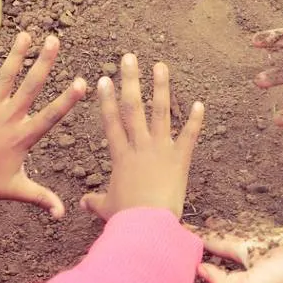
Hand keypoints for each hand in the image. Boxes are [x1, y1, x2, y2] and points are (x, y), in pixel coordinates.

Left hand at [0, 32, 86, 217]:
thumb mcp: (15, 191)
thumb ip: (40, 199)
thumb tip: (62, 214)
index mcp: (23, 136)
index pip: (51, 115)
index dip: (67, 99)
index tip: (83, 82)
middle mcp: (9, 117)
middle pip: (30, 86)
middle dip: (44, 62)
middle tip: (55, 41)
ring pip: (5, 78)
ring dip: (16, 55)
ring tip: (26, 35)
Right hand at [80, 54, 204, 219]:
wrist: (148, 224)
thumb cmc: (126, 217)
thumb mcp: (107, 208)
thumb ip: (95, 201)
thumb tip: (82, 204)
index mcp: (120, 156)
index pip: (110, 121)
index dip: (106, 99)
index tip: (104, 80)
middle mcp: (139, 146)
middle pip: (133, 107)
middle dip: (130, 80)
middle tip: (129, 58)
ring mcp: (161, 150)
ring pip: (160, 112)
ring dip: (161, 87)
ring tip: (160, 65)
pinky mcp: (180, 159)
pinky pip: (190, 135)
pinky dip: (196, 120)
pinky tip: (200, 103)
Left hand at [194, 204, 282, 282]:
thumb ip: (225, 282)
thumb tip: (198, 270)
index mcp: (248, 255)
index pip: (217, 245)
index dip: (199, 238)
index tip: (182, 228)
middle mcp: (264, 248)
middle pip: (238, 234)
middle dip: (223, 229)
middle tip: (209, 220)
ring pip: (267, 227)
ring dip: (257, 220)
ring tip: (246, 212)